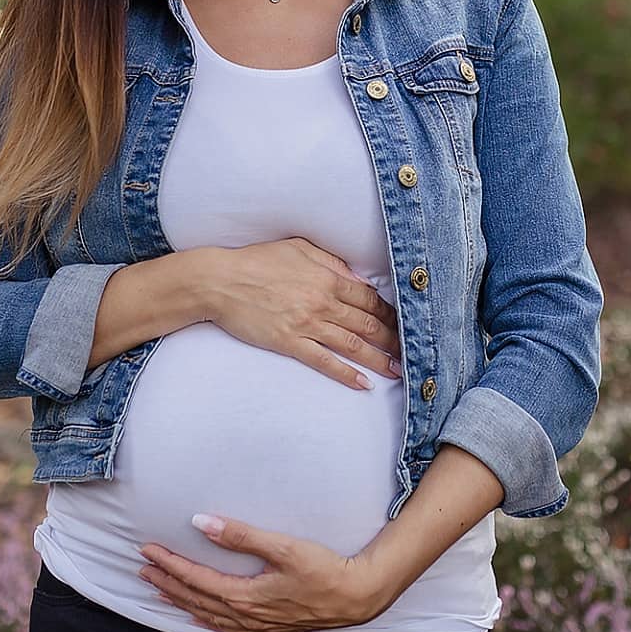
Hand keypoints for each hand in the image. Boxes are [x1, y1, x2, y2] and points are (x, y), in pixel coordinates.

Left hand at [137, 514, 395, 631]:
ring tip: (159, 592)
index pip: (196, 579)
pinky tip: (199, 617)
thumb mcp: (282, 546)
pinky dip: (207, 621)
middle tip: (142, 569)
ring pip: (208, 616)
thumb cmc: (324, 569)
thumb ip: (241, 535)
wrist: (356, 596)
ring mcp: (257, 625)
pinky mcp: (269, 627)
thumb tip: (202, 523)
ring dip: (181, 602)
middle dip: (167, 583)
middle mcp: (246, 615)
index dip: (170, 565)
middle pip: (196, 599)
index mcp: (244, 596)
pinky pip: (227, 629)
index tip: (149, 550)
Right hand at [194, 238, 402, 389]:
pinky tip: (363, 384)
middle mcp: (323, 302)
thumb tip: (356, 278)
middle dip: (392, 339)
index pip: (369, 299)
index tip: (402, 322)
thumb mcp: (299, 248)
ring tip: (397, 371)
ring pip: (353, 345)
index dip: (389, 313)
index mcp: (328, 278)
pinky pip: (325, 362)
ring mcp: (307, 324)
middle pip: (367, 324)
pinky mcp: (290, 343)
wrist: (221, 281)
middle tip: (409, 352)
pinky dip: (347, 374)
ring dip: (379, 360)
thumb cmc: (257, 260)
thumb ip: (330, 262)